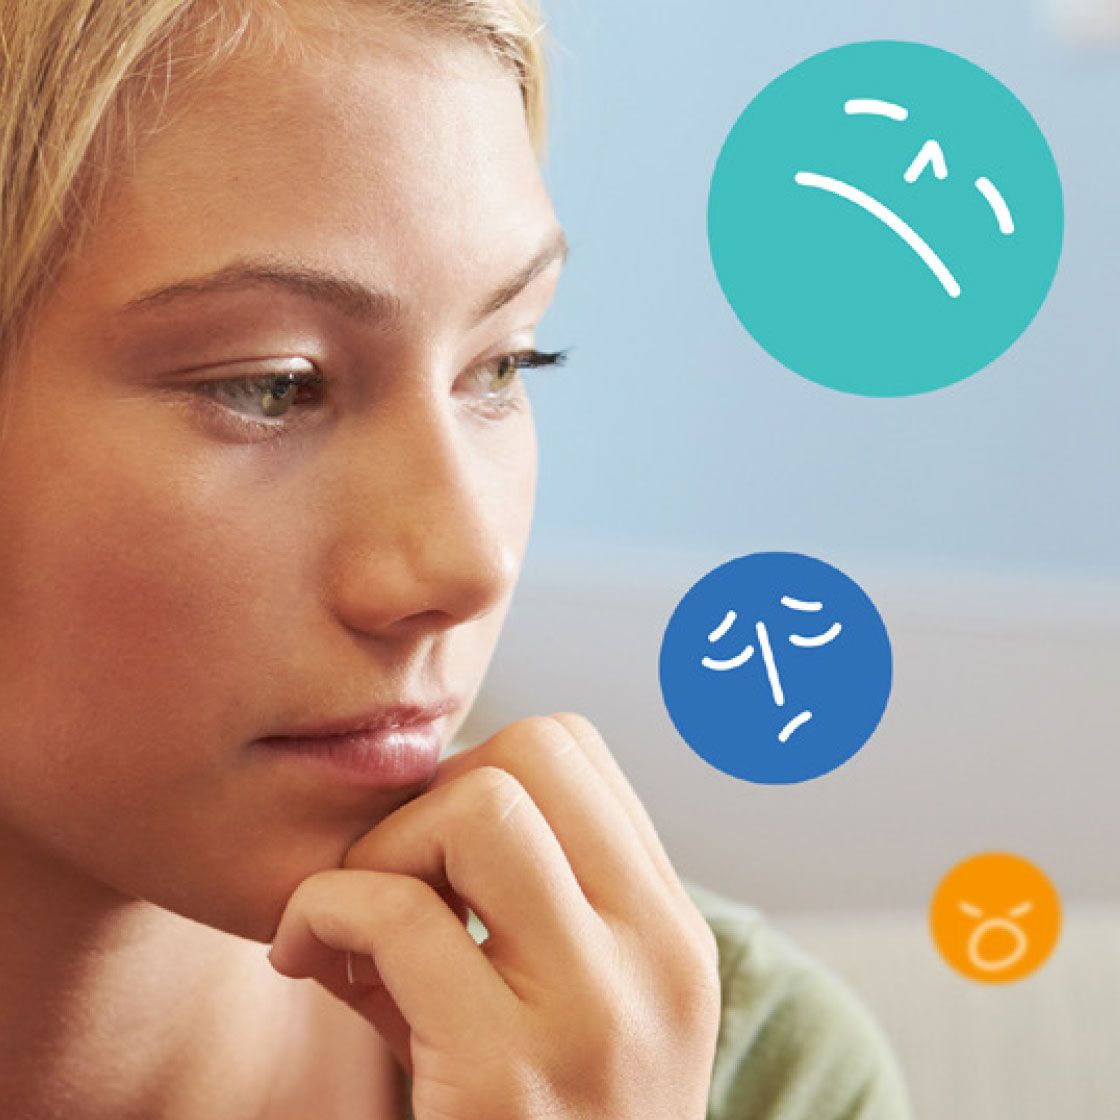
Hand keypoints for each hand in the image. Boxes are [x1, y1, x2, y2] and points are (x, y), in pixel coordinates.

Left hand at [266, 712, 721, 1119]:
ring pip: (481, 806)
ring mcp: (592, 1016)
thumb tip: (410, 798)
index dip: (484, 770)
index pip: (577, 749)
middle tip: (393, 875)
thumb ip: (522, 906)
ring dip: (384, 846)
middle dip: (435, 792)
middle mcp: (656, 957)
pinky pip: (399, 916)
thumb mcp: (568, 1010)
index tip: (438, 852)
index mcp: (669, 930)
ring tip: (351, 917)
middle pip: (534, 752)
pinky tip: (300, 956)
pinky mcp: (508, 1080)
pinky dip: (324, 911)